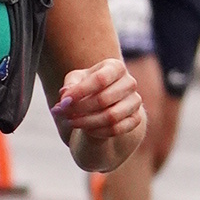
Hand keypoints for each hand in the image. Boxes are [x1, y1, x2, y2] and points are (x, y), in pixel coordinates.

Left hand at [53, 55, 148, 171]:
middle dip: (80, 109)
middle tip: (64, 114)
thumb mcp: (76, 80)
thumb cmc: (87, 86)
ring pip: (111, 116)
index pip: (100, 79)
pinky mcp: (136, 118)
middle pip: (104, 99)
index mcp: (116, 67)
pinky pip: (116, 129)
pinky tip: (85, 129)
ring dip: (87, 122)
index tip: (63, 102)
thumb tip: (65, 94)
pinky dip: (98, 132)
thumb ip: (70, 85)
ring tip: (71, 122)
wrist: (104, 102)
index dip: (80, 92)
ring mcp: (135, 101)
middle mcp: (129, 82)